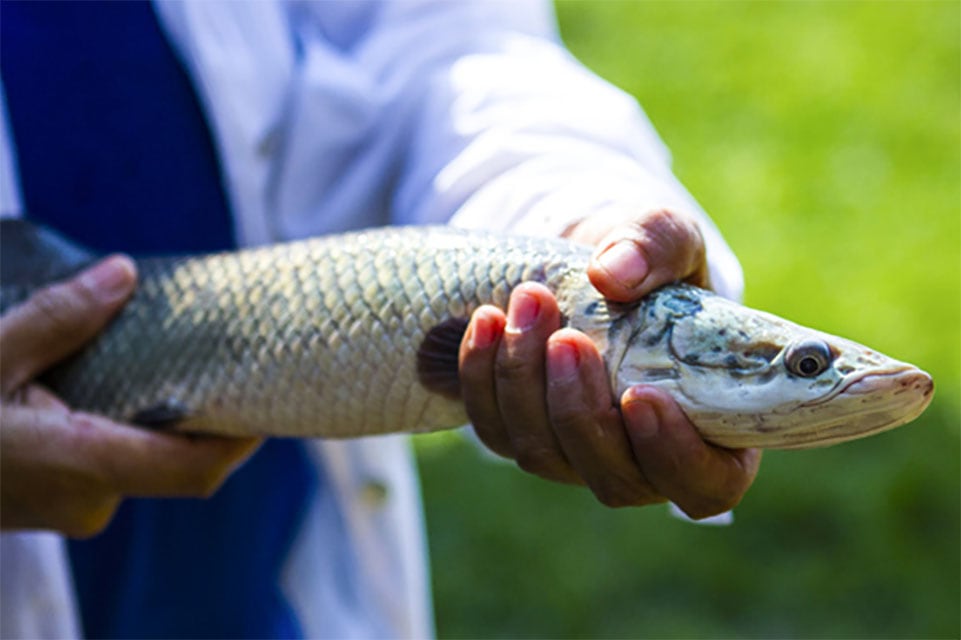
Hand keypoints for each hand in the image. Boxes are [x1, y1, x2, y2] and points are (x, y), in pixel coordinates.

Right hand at [0, 256, 260, 536]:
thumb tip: (123, 273)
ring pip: (142, 462)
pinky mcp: (55, 502)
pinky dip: (129, 430)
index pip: (192, 469)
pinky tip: (128, 387)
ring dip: (162, 420)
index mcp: (80, 462)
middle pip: (175, 463)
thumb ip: (60, 317)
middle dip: (203, 417)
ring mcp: (70, 508)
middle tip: (226, 361)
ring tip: (178, 363)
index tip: (268, 398)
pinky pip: (113, 466)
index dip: (240, 439)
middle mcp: (87, 499)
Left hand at [459, 208, 760, 518]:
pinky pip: (495, 430)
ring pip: (543, 454)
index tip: (639, 395)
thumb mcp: (670, 240)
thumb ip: (659, 247)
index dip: (674, 455)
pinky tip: (487, 320)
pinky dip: (483, 377)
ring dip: (525, 383)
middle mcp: (644, 462)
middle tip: (565, 337)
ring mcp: (578, 458)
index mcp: (711, 433)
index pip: (704, 485)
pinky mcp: (524, 437)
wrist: (591, 268)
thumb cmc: (651, 266)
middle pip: (612, 477)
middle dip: (579, 408)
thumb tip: (612, 275)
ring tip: (527, 303)